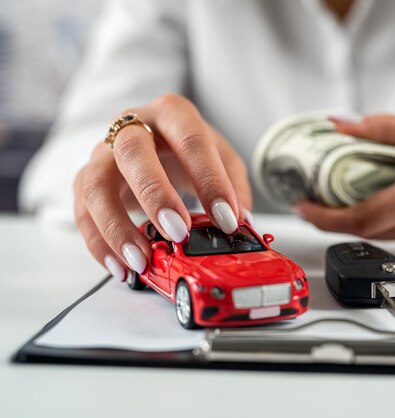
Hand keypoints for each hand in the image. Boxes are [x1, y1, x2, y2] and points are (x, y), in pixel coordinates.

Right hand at [74, 94, 251, 279]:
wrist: (153, 138)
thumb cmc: (188, 149)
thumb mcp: (221, 157)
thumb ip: (234, 185)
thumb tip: (242, 222)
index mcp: (172, 113)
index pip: (191, 139)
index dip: (210, 180)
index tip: (227, 219)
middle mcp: (131, 127)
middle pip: (132, 151)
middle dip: (156, 194)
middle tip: (179, 232)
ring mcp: (103, 153)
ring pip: (96, 185)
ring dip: (118, 228)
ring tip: (141, 261)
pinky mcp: (85, 180)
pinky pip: (82, 212)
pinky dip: (99, 244)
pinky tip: (121, 267)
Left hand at [297, 115, 394, 259]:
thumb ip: (386, 130)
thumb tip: (342, 124)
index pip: (363, 217)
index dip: (326, 218)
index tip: (304, 208)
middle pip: (371, 230)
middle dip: (343, 216)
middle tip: (327, 195)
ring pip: (391, 236)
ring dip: (373, 217)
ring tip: (369, 190)